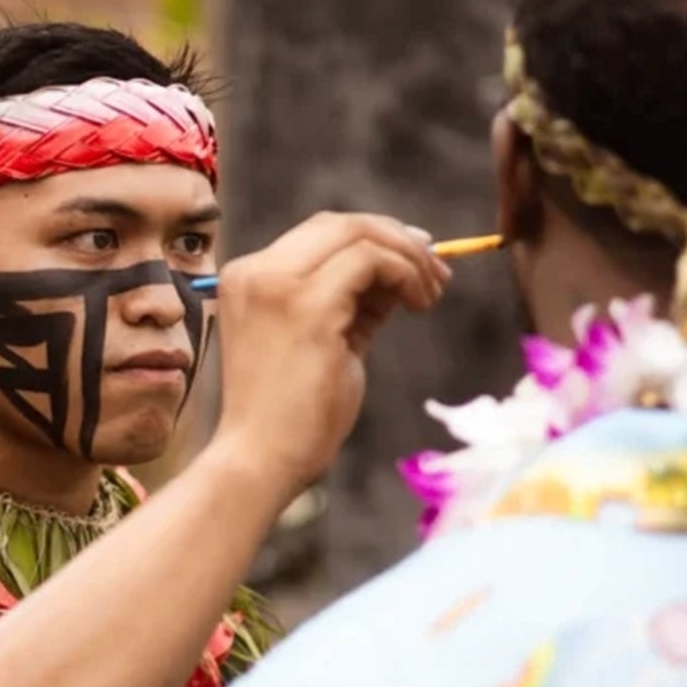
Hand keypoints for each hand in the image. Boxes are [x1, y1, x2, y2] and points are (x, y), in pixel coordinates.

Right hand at [210, 213, 448, 503]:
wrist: (260, 462)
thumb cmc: (291, 418)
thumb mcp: (326, 343)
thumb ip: (354, 303)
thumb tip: (400, 270)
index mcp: (249, 279)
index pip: (319, 234)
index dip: (375, 237)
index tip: (417, 260)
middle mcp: (256, 273)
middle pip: (339, 223)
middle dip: (397, 239)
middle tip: (437, 269)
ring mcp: (277, 286)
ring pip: (358, 234)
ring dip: (408, 256)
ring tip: (432, 291)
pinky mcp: (306, 307)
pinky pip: (370, 262)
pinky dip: (405, 272)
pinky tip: (420, 302)